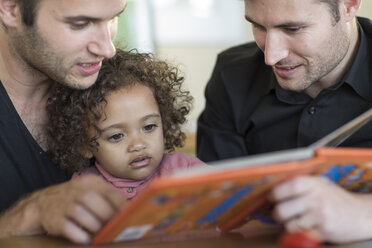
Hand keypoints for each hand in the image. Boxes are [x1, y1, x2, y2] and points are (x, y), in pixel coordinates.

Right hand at [0, 175, 126, 243]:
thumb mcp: (90, 191)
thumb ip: (108, 198)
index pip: (111, 193)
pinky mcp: (54, 219)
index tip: (129, 217)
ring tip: (100, 232)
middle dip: (108, 218)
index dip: (122, 207)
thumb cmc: (74, 199)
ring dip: (95, 227)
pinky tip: (86, 239)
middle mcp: (77, 190)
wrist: (42, 204)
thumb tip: (129, 212)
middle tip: (114, 227)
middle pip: (98, 204)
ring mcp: (64, 204)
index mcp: (90, 182)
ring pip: (85, 216)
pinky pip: (70, 229)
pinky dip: (81, 236)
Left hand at [270, 175, 371, 242]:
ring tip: (296, 221)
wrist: (361, 214)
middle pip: (282, 209)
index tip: (271, 197)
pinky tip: (306, 227)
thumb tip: (274, 187)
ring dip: (288, 225)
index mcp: (314, 184)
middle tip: (279, 213)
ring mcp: (320, 215)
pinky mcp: (324, 231)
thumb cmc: (335, 199)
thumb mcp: (320, 184)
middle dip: (276, 213)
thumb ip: (301, 184)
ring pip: (289, 225)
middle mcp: (317, 198)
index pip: (288, 186)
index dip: (274, 193)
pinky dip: (299, 233)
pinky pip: (300, 235)